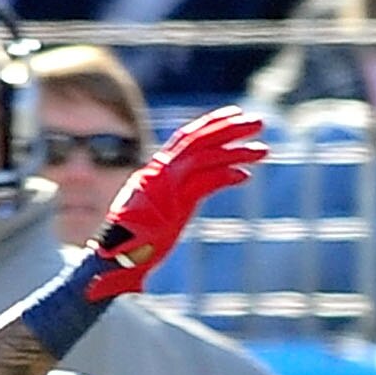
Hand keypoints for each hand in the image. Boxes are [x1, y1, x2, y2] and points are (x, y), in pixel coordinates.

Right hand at [88, 108, 268, 280]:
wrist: (111, 259)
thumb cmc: (130, 241)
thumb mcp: (150, 210)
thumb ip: (169, 196)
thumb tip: (185, 193)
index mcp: (155, 170)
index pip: (187, 138)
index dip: (212, 124)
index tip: (234, 115)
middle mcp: (160, 171)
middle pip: (199, 139)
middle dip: (230, 128)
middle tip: (258, 121)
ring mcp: (166, 186)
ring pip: (207, 157)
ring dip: (237, 151)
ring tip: (264, 150)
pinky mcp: (174, 205)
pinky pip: (206, 183)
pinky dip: (227, 176)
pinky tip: (245, 176)